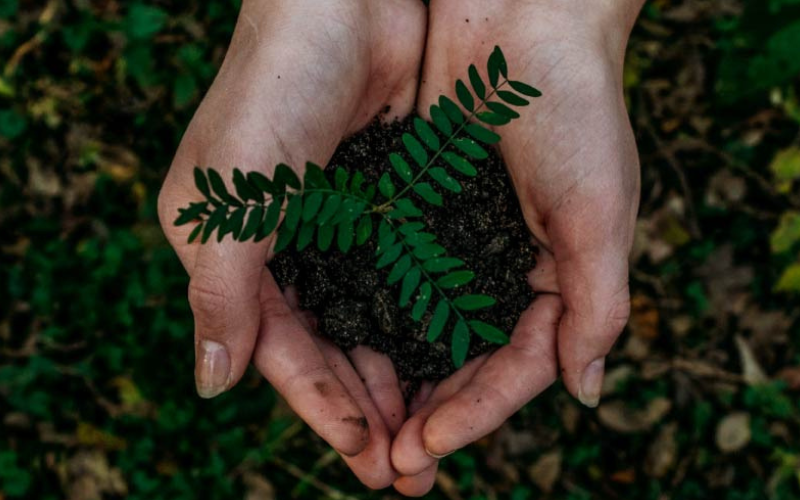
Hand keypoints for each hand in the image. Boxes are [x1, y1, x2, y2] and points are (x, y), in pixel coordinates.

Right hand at [157, 0, 425, 487]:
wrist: (344, 3)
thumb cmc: (272, 90)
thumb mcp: (227, 198)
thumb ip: (220, 293)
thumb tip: (211, 386)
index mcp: (237, 254)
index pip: (279, 350)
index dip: (318, 405)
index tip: (362, 453)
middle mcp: (291, 250)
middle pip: (330, 350)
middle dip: (366, 410)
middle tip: (406, 471)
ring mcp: (345, 231)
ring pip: (374, 325)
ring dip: (400, 381)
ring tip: (433, 437)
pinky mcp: (392, 207)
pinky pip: (411, 282)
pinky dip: (426, 327)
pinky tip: (452, 364)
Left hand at [390, 0, 642, 493]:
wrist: (521, 20)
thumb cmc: (575, 110)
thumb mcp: (600, 213)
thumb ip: (598, 306)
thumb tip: (586, 394)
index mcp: (560, 275)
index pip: (519, 365)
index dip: (478, 412)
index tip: (428, 447)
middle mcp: (507, 266)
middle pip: (468, 360)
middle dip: (434, 412)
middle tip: (393, 464)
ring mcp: (461, 240)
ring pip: (426, 329)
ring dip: (399, 378)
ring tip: (366, 429)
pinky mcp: (420, 210)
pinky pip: (396, 277)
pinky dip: (376, 317)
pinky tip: (348, 352)